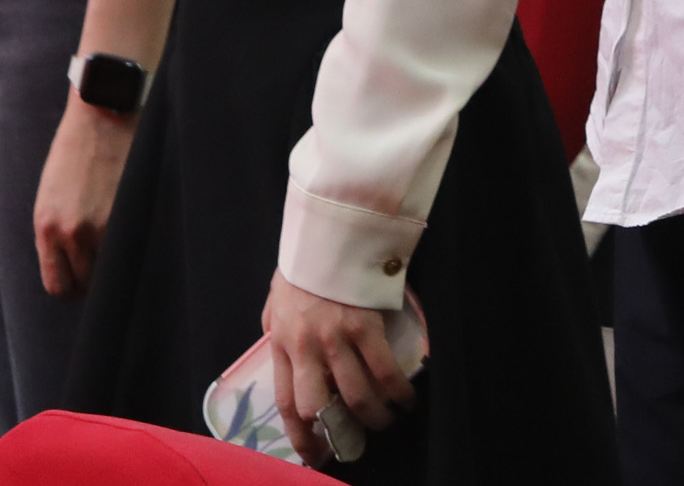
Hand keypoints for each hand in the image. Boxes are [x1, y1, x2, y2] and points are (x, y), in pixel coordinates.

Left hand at [32, 100, 133, 297]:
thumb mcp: (50, 194)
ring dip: (114, 264)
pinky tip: (134, 231)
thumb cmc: (74, 149)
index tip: (82, 278)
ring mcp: (102, 225)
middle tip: (103, 263)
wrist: (101, 112)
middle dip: (94, 278)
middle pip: (84, 285)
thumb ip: (56, 231)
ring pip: (109, 272)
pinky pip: (130, 247)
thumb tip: (72, 263)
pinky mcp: (128, 212)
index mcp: (45, 227)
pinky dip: (133, 245)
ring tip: (119, 245)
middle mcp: (70, 233)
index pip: (57, 285)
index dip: (72, 287)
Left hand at [264, 273, 414, 452]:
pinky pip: (384, 370)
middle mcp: (306, 347)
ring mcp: (336, 337)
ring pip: (355, 395)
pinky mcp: (365, 325)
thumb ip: (277, 329)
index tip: (314, 453)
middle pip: (318, 404)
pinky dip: (397, 391)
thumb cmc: (303, 264)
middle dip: (339, 427)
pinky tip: (405, 398)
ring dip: (375, 415)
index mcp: (282, 343)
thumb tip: (280, 348)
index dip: (301, 434)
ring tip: (388, 419)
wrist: (330, 231)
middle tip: (357, 435)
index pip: (287, 402)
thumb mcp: (277, 300)